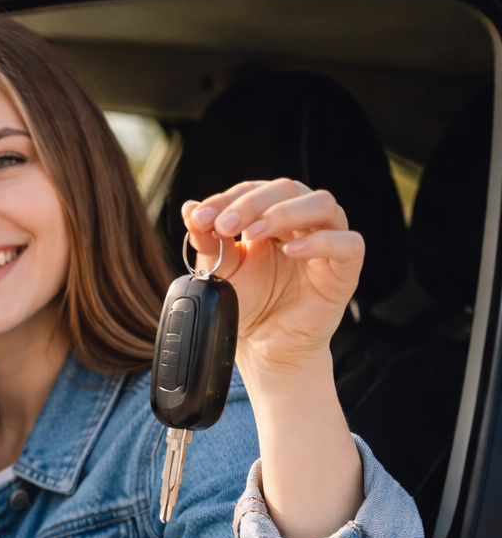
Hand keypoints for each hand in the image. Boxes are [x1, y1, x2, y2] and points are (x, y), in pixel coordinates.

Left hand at [182, 180, 362, 377]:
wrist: (263, 348)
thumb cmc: (247, 305)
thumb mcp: (220, 271)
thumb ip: (207, 242)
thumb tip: (189, 208)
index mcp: (271, 217)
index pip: (256, 190)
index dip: (229, 198)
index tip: (201, 215)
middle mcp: (302, 223)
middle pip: (288, 189)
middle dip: (251, 203)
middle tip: (223, 225)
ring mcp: (327, 242)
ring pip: (322, 204)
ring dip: (284, 213)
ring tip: (252, 234)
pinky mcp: (345, 270)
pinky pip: (348, 244)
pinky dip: (321, 241)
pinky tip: (292, 251)